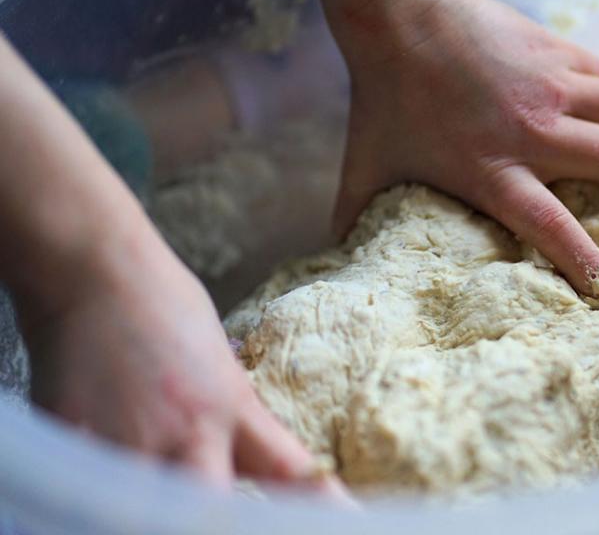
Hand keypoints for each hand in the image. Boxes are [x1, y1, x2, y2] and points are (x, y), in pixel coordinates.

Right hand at [19, 219, 337, 491]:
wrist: (92, 270)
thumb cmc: (162, 305)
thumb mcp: (219, 366)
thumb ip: (234, 420)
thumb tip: (254, 462)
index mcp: (231, 407)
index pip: (289, 472)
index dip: (321, 506)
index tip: (347, 519)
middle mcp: (186, 432)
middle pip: (211, 511)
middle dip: (219, 520)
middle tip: (223, 516)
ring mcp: (124, 442)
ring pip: (148, 512)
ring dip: (157, 510)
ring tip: (159, 492)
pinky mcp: (70, 442)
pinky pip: (92, 489)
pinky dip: (100, 495)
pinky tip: (105, 483)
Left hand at [297, 0, 598, 296]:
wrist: (402, 16)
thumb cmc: (384, 101)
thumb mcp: (367, 170)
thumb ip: (358, 221)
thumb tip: (337, 264)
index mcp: (492, 169)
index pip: (552, 225)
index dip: (586, 259)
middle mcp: (534, 130)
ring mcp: (554, 87)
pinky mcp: (559, 52)